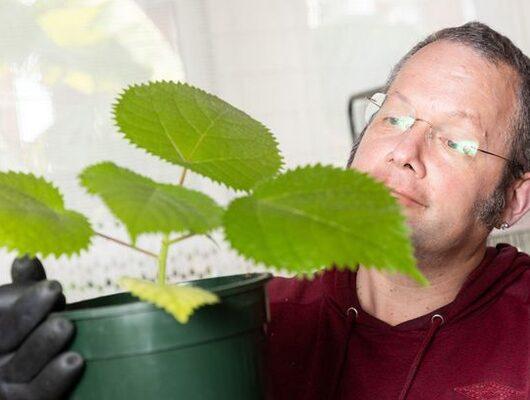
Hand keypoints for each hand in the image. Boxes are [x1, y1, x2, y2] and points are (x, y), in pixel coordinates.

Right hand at [0, 256, 83, 399]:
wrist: (35, 374)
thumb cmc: (32, 336)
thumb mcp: (25, 310)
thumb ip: (25, 287)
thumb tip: (26, 260)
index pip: (0, 312)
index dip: (20, 300)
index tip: (52, 286)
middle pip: (6, 335)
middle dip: (27, 313)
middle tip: (54, 292)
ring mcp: (5, 384)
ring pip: (21, 366)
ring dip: (41, 344)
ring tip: (64, 325)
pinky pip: (37, 395)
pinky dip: (54, 379)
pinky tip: (75, 361)